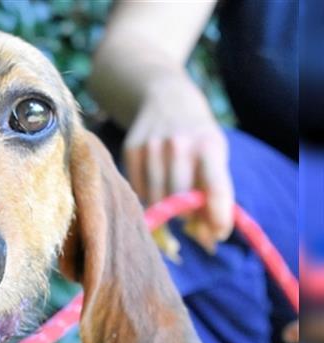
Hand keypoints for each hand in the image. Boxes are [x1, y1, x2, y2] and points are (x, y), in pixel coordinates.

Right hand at [123, 77, 234, 251]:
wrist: (166, 98)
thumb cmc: (197, 136)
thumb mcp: (215, 156)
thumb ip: (215, 194)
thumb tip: (210, 237)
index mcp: (209, 146)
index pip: (216, 189)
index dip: (218, 217)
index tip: (218, 235)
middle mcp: (179, 145)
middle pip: (180, 201)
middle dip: (187, 215)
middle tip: (190, 215)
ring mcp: (151, 147)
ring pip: (156, 198)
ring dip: (165, 208)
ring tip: (172, 200)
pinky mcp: (131, 150)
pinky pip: (139, 189)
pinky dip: (148, 195)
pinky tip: (156, 184)